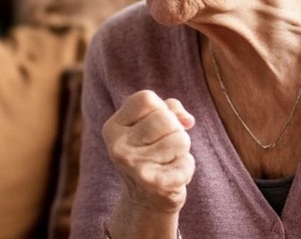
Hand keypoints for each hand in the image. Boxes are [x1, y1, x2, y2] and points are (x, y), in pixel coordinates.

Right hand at [102, 90, 195, 214]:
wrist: (144, 201)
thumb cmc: (152, 154)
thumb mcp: (151, 126)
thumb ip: (169, 109)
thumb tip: (187, 120)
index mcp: (113, 127)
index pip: (146, 99)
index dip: (162, 108)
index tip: (157, 126)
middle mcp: (118, 146)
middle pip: (166, 117)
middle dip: (176, 130)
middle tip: (165, 147)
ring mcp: (134, 166)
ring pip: (180, 139)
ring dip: (182, 151)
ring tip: (168, 162)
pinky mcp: (154, 184)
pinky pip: (187, 163)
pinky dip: (187, 169)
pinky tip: (172, 177)